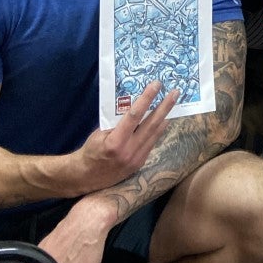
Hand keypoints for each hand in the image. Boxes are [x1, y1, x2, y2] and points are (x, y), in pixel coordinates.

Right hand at [65, 81, 177, 196]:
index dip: (146, 98)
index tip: (156, 85)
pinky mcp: (140, 163)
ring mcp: (137, 159)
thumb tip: (133, 106)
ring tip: (174, 102)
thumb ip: (116, 122)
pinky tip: (164, 119)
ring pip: (156, 134)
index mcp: (115, 142)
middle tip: (175, 92)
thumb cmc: (91, 151)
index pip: (134, 116)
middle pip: (151, 124)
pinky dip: (158, 129)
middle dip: (165, 107)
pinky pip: (152, 142)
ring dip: (166, 117)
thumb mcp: (99, 133)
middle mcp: (129, 151)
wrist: (87, 177)